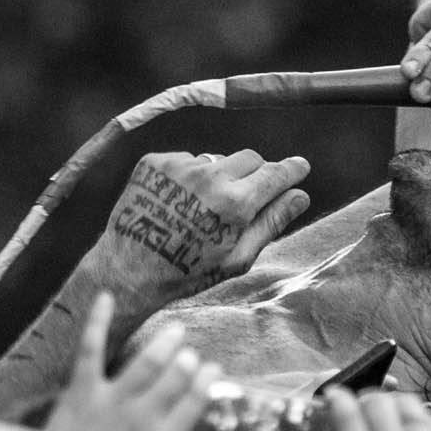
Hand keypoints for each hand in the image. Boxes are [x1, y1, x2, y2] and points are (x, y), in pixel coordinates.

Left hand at [49, 297, 219, 430]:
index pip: (197, 402)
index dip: (209, 382)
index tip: (215, 372)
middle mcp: (144, 416)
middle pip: (176, 377)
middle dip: (188, 362)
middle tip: (192, 354)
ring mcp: (111, 400)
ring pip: (146, 362)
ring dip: (164, 344)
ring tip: (175, 331)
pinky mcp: (80, 392)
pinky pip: (91, 350)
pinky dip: (98, 322)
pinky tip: (106, 298)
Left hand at [96, 150, 312, 293]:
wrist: (130, 269)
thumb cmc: (188, 272)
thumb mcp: (237, 257)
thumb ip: (271, 223)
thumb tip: (300, 196)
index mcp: (235, 203)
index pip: (275, 173)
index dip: (291, 169)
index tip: (300, 166)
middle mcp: (210, 176)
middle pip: (250, 158)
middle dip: (255, 173)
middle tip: (248, 196)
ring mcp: (180, 166)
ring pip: (216, 160)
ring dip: (219, 177)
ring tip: (202, 209)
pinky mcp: (156, 162)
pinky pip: (187, 161)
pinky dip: (189, 177)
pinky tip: (178, 203)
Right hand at [324, 388, 430, 430]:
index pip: (346, 416)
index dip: (337, 399)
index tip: (334, 397)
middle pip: (374, 400)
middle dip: (364, 399)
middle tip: (362, 409)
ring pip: (404, 403)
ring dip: (391, 403)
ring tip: (389, 415)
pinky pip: (430, 419)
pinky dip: (417, 417)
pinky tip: (414, 430)